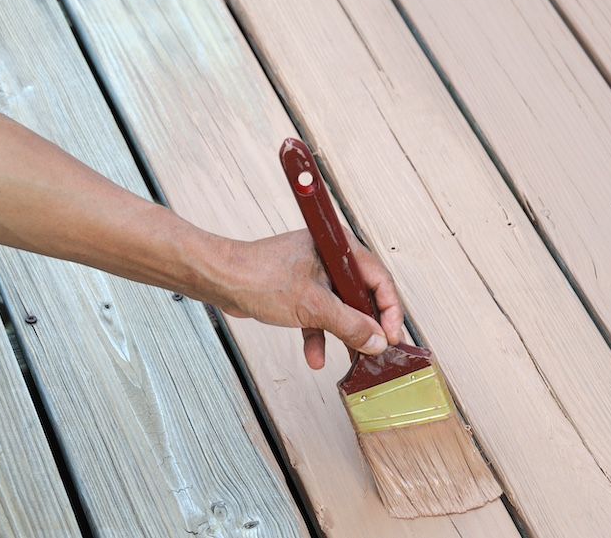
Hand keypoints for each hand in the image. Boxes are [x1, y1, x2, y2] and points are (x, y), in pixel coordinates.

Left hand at [220, 228, 404, 368]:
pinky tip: (314, 357)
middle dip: (367, 327)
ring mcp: (316, 276)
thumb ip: (349, 325)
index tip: (391, 337)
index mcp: (341, 250)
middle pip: (363, 297)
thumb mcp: (313, 306)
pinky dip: (319, 335)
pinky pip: (320, 315)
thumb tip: (376, 341)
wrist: (219, 279)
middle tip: (376, 351)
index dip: (390, 311)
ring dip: (344, 336)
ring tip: (352, 360)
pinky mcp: (301, 291)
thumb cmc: (259, 277)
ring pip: (342, 309)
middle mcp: (332, 260)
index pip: (379, 281)